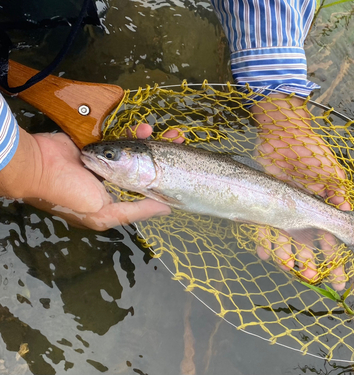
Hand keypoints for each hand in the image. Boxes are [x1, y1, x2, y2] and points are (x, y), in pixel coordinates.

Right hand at [1, 125, 173, 230]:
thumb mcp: (104, 213)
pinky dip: (133, 134)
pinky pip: (122, 139)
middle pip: (146, 168)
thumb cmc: (70, 196)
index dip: (165, 177)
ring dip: (151, 141)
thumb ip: (136, 211)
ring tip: (167, 133)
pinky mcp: (100, 146)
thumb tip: (166, 210)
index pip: (148, 190)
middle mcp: (115, 182)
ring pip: (137, 151)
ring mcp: (108, 162)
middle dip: (164, 153)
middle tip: (179, 139)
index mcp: (118, 200)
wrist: (39, 166)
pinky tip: (143, 129)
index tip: (180, 164)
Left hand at [251, 94, 350, 289]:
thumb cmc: (309, 151)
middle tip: (312, 276)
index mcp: (321, 208)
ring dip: (288, 256)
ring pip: (286, 240)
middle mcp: (303, 213)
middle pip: (308, 244)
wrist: (282, 133)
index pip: (331, 238)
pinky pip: (263, 228)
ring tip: (290, 268)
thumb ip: (336, 189)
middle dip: (311, 262)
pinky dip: (264, 242)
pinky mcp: (265, 205)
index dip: (336, 259)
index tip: (340, 279)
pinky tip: (264, 254)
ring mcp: (284, 211)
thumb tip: (346, 209)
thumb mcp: (328, 168)